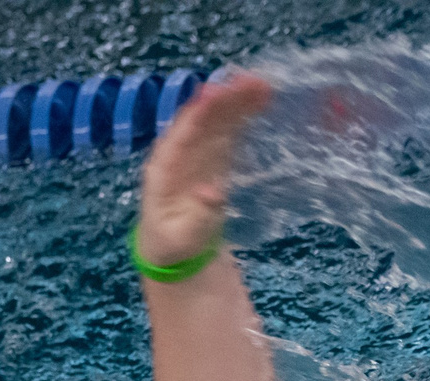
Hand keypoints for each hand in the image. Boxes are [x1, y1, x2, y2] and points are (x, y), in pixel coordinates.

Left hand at [137, 70, 273, 267]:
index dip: (200, 112)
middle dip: (226, 98)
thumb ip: (198, 217)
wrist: (175, 249)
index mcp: (164, 167)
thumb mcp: (183, 238)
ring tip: (265, 84)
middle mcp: (180, 151)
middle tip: (253, 82)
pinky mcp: (214, 155)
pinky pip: (229, 129)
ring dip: (238, 99)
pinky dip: (244, 113)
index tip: (219, 93)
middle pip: (203, 117)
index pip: (182, 132)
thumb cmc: (174, 244)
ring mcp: (198, 151)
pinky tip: (262, 98)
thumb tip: (214, 193)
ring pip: (218, 119)